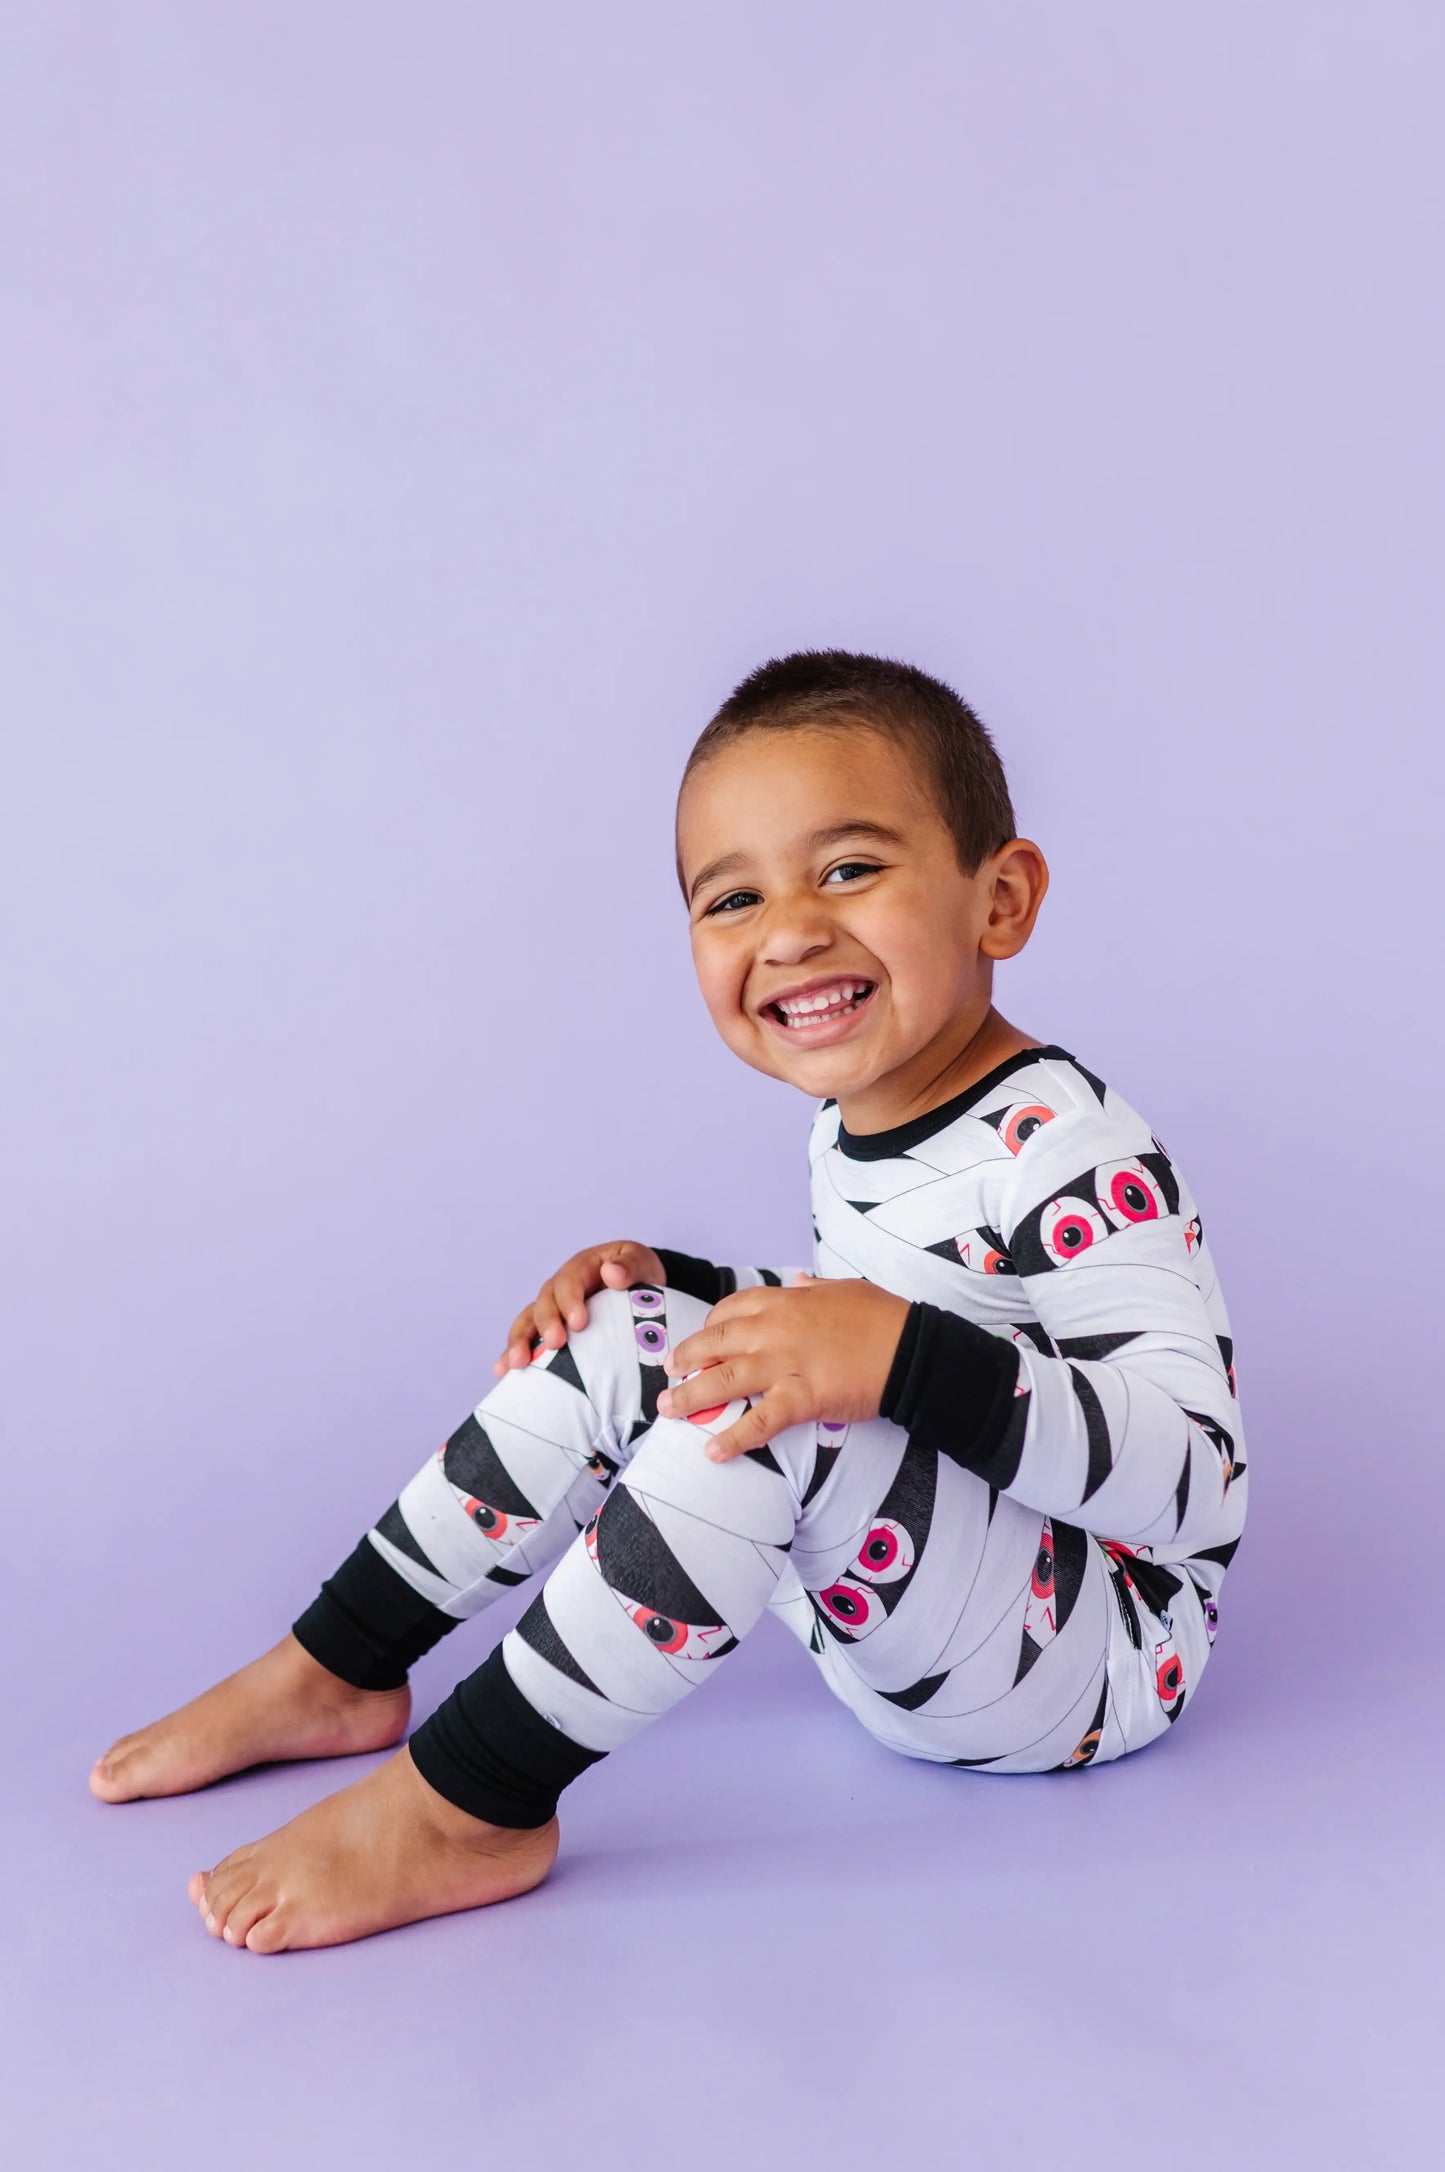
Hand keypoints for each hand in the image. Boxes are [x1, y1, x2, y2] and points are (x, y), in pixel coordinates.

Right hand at [493, 1241, 667, 1373]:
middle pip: (545, 1302)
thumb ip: (630, 1265)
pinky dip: (513, 1353)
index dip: (570, 1300)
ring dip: (520, 1341)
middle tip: (555, 1344)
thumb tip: (612, 1273)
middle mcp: (560, 1287)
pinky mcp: (547, 1328)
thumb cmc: (636, 1273)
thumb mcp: (640, 1262)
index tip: (579, 1323)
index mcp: (581, 1268)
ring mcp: (551, 1308)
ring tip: (517, 1363)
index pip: (570, 1281)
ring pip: (528, 1320)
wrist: (636, 1285)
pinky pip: (526, 1339)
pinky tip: (504, 1372)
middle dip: (546, 1324)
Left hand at [656, 1273, 909, 1460]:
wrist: (912, 1348)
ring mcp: (784, 1364)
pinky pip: (758, 1421)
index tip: (700, 1340)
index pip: (730, 1310)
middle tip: (667, 1373)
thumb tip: (799, 1282)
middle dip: (685, 1358)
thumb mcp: (844, 1288)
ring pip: (723, 1380)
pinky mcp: (801, 1398)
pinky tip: (712, 1452)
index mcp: (785, 1301)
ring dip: (690, 1396)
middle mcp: (774, 1329)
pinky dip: (732, 1438)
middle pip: (715, 1343)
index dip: (708, 1327)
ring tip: (668, 1409)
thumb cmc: (884, 1317)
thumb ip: (813, 1289)